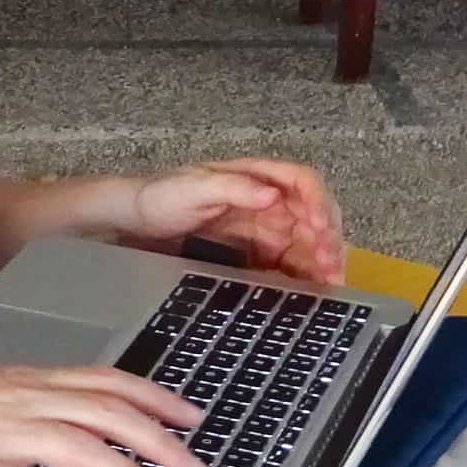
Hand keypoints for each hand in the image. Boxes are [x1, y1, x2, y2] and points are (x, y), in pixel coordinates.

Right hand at [0, 366, 204, 466]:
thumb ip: (16, 405)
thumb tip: (61, 422)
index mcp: (16, 380)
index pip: (101, 379)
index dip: (153, 397)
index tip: (190, 414)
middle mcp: (13, 399)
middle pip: (104, 410)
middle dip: (159, 439)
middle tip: (196, 466)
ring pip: (78, 446)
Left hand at [122, 159, 345, 285]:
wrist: (135, 223)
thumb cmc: (163, 196)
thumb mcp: (194, 187)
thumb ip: (234, 189)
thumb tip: (273, 195)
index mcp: (256, 176)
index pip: (301, 181)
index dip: (317, 201)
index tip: (318, 226)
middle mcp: (268, 200)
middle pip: (314, 214)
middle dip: (328, 237)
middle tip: (330, 264)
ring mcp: (266, 228)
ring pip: (308, 241)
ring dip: (324, 259)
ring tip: (331, 281)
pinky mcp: (259, 254)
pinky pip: (291, 263)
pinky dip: (307, 276)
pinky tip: (316, 290)